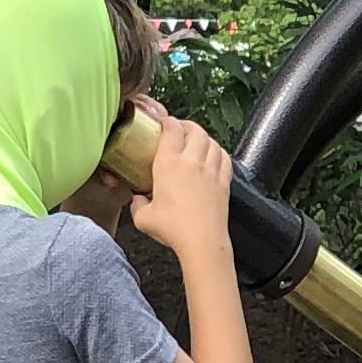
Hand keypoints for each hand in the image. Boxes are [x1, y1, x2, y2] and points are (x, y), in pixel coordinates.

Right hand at [128, 107, 233, 260]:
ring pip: (211, 140)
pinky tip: (214, 155)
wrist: (202, 242)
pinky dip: (218, 151)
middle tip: (179, 130)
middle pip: (194, 130)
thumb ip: (137, 203)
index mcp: (169, 163)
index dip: (167, 121)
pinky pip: (224, 157)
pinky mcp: (224, 182)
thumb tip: (137, 198)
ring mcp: (211, 170)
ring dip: (203, 137)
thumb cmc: (172, 229)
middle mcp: (192, 161)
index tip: (163, 123)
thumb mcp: (143, 217)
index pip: (171, 129)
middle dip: (186, 126)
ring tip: (196, 141)